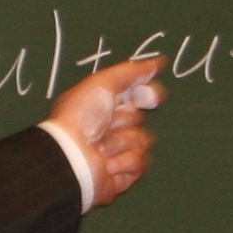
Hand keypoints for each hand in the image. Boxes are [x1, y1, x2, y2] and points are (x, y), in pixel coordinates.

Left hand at [46, 57, 166, 206]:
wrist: (71, 155)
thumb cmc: (81, 116)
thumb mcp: (102, 84)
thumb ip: (131, 72)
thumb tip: (160, 61)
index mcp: (107, 103)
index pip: (141, 94)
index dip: (149, 94)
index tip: (147, 96)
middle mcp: (114, 125)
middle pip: (142, 117)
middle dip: (125, 120)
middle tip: (104, 125)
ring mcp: (121, 149)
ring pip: (144, 140)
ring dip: (121, 142)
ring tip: (100, 147)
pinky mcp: (126, 172)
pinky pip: (142, 162)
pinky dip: (124, 162)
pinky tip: (107, 163)